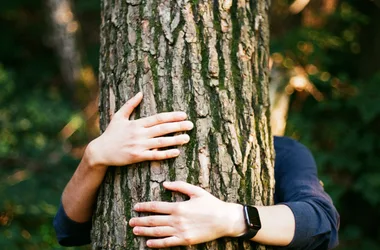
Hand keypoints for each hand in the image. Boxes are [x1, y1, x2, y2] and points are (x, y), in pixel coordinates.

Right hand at [87, 92, 193, 167]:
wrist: (100, 151)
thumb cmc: (110, 133)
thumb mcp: (118, 116)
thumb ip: (130, 104)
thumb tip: (140, 93)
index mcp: (136, 123)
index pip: (158, 118)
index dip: (172, 116)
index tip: (183, 115)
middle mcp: (139, 134)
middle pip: (162, 129)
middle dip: (178, 126)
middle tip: (191, 125)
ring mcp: (139, 146)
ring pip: (160, 142)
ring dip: (175, 140)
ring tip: (187, 138)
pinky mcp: (137, 157)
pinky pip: (155, 155)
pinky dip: (166, 153)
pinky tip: (176, 152)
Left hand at [129, 181, 244, 247]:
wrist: (224, 220)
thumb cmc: (211, 204)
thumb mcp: (196, 191)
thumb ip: (180, 186)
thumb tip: (164, 183)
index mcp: (179, 206)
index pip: (156, 206)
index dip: (145, 207)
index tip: (136, 207)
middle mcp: (177, 220)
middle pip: (154, 220)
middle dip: (141, 220)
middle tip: (130, 221)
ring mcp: (180, 231)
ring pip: (158, 232)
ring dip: (145, 231)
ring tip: (135, 230)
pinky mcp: (185, 240)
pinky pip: (168, 243)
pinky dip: (157, 244)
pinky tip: (149, 243)